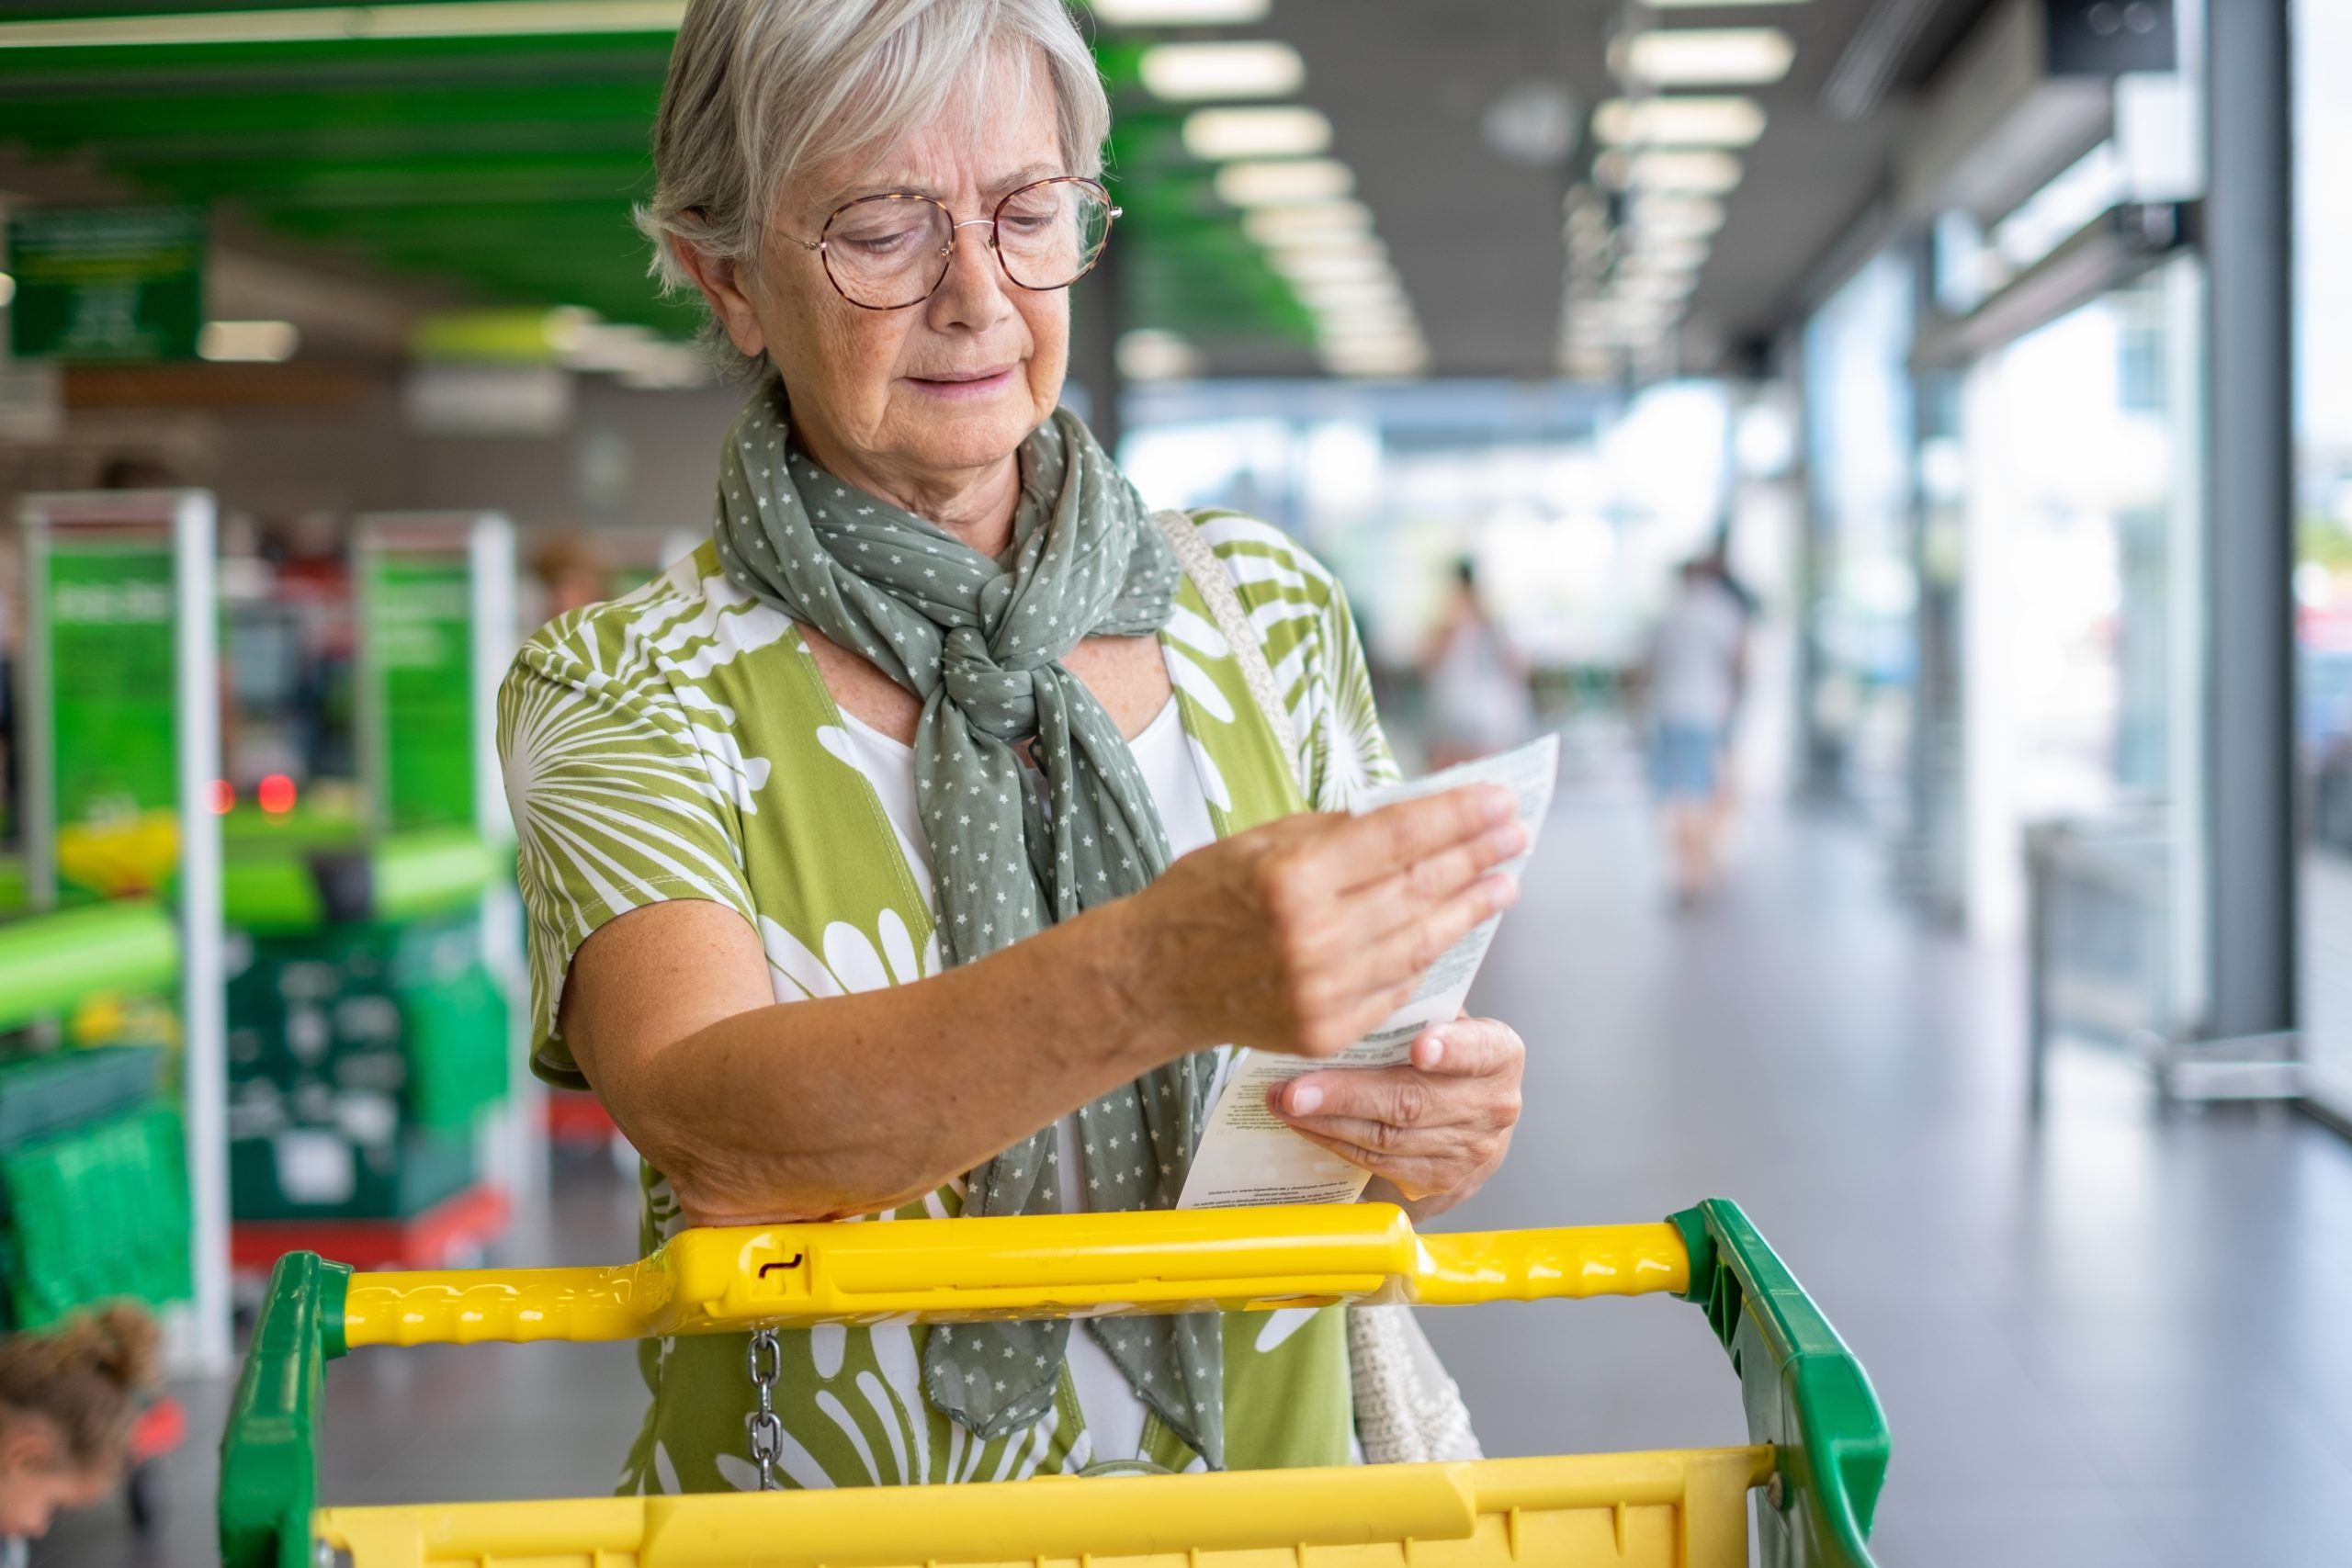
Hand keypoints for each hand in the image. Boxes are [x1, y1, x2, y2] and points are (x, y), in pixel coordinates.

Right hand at [1118, 786, 1523, 1059]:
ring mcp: (1324, 990)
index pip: (1399, 837)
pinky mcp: (1329, 1029)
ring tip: (1505, 882)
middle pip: (1419, 887)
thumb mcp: (1259, 841)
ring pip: (1421, 941)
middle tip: (1517, 833)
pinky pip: (1397, 986)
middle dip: (1477, 856)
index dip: (1457, 816)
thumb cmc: (1203, 896)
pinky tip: (1456, 929)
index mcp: (1294, 876)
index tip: (1499, 799)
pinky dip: (1432, 954)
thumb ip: (1335, 832)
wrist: (1154, 979)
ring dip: (1470, 908)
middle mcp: (1314, 936)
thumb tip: (1414, 816)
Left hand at [1270, 1016, 1523, 1216]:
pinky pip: (1377, 1161)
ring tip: (1284, 1103)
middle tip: (1294, 1089)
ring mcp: (1470, 1151)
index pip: (1479, 1049)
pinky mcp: (1441, 1182)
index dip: (1451, 1049)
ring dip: (1327, 1121)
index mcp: (1499, 1054)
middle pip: (1413, 1101)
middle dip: (1346, 1094)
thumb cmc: (1445, 1059)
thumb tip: (1343, 1007)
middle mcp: (1493, 1105)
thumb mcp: (1442, 1025)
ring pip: (1387, 1137)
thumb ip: (1412, 1015)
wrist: (1470, 1123)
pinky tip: (1305, 1124)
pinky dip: (1335, 1141)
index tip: (1419, 1048)